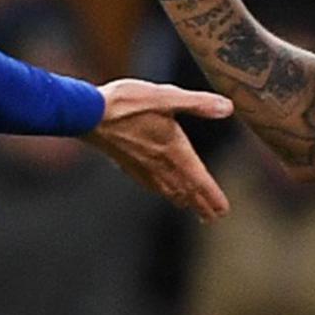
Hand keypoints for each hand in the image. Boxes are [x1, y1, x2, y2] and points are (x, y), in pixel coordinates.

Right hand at [85, 79, 233, 219]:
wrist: (87, 113)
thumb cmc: (126, 103)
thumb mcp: (166, 96)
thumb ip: (197, 103)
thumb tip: (227, 108)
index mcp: (173, 148)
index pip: (198, 179)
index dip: (212, 195)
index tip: (222, 211)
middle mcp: (159, 163)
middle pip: (184, 190)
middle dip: (200, 204)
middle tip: (212, 218)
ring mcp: (141, 165)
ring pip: (167, 189)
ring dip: (181, 200)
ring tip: (189, 207)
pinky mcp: (126, 162)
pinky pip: (149, 183)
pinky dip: (160, 191)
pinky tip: (159, 190)